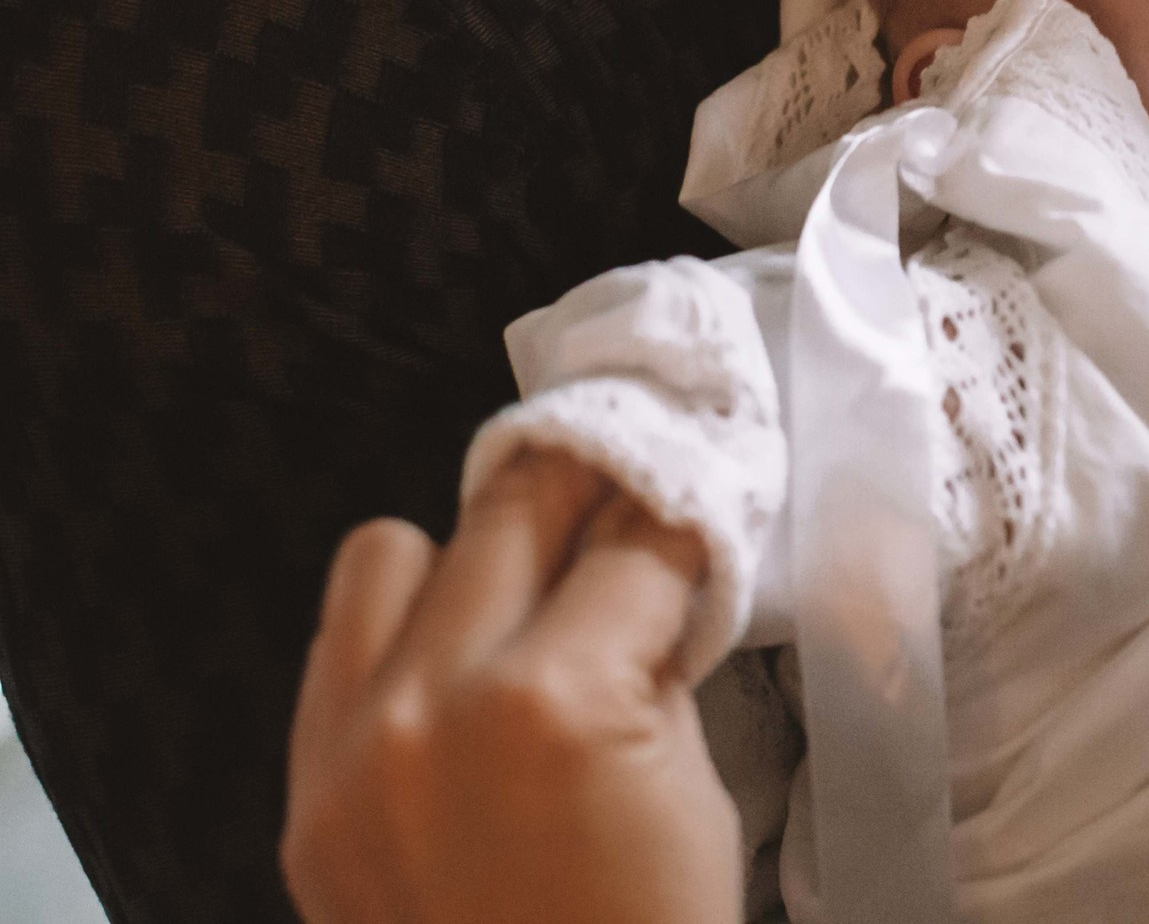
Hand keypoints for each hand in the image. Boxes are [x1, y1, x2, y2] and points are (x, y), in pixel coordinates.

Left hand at [282, 450, 741, 923]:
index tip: (700, 499)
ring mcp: (350, 754)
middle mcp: (430, 706)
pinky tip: (463, 674)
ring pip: (393, 548)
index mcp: (551, 701)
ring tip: (527, 602)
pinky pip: (338, 649)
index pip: (637, 537)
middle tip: (630, 507)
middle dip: (591, 494)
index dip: (685, 515)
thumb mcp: (691, 786)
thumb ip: (653, 657)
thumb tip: (650, 554)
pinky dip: (402, 637)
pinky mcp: (305, 797)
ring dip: (470, 559)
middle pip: (516, 502)